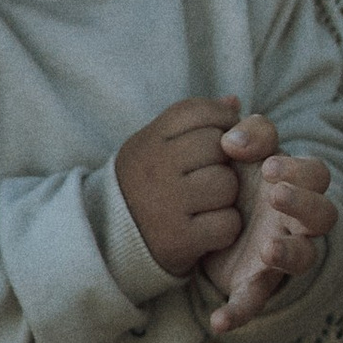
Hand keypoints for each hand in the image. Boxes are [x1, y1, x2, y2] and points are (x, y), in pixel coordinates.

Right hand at [115, 96, 247, 275]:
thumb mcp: (155, 145)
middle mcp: (155, 168)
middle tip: (210, 175)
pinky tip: (208, 227)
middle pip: (218, 146)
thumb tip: (234, 102)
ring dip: (227, 196)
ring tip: (208, 202)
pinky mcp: (179, 239)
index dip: (220, 118)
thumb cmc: (144, 183)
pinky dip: (225, 227)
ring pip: (226, 184)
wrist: (108, 237)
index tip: (220, 138)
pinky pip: (227, 224)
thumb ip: (192, 122)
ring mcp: (166, 204)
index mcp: (149, 140)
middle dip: (225, 160)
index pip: (198, 111)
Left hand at [206, 131, 334, 334]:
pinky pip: (254, 301)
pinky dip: (239, 312)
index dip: (299, 169)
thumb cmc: (242, 178)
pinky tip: (218, 321)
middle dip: (303, 204)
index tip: (268, 165)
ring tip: (267, 248)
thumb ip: (251, 135)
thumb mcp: (247, 151)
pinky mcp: (256, 283)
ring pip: (304, 258)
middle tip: (275, 194)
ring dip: (289, 253)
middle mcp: (298, 222)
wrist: (215, 216)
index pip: (317, 175)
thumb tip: (233, 138)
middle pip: (323, 215)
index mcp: (298, 185)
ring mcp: (281, 254)